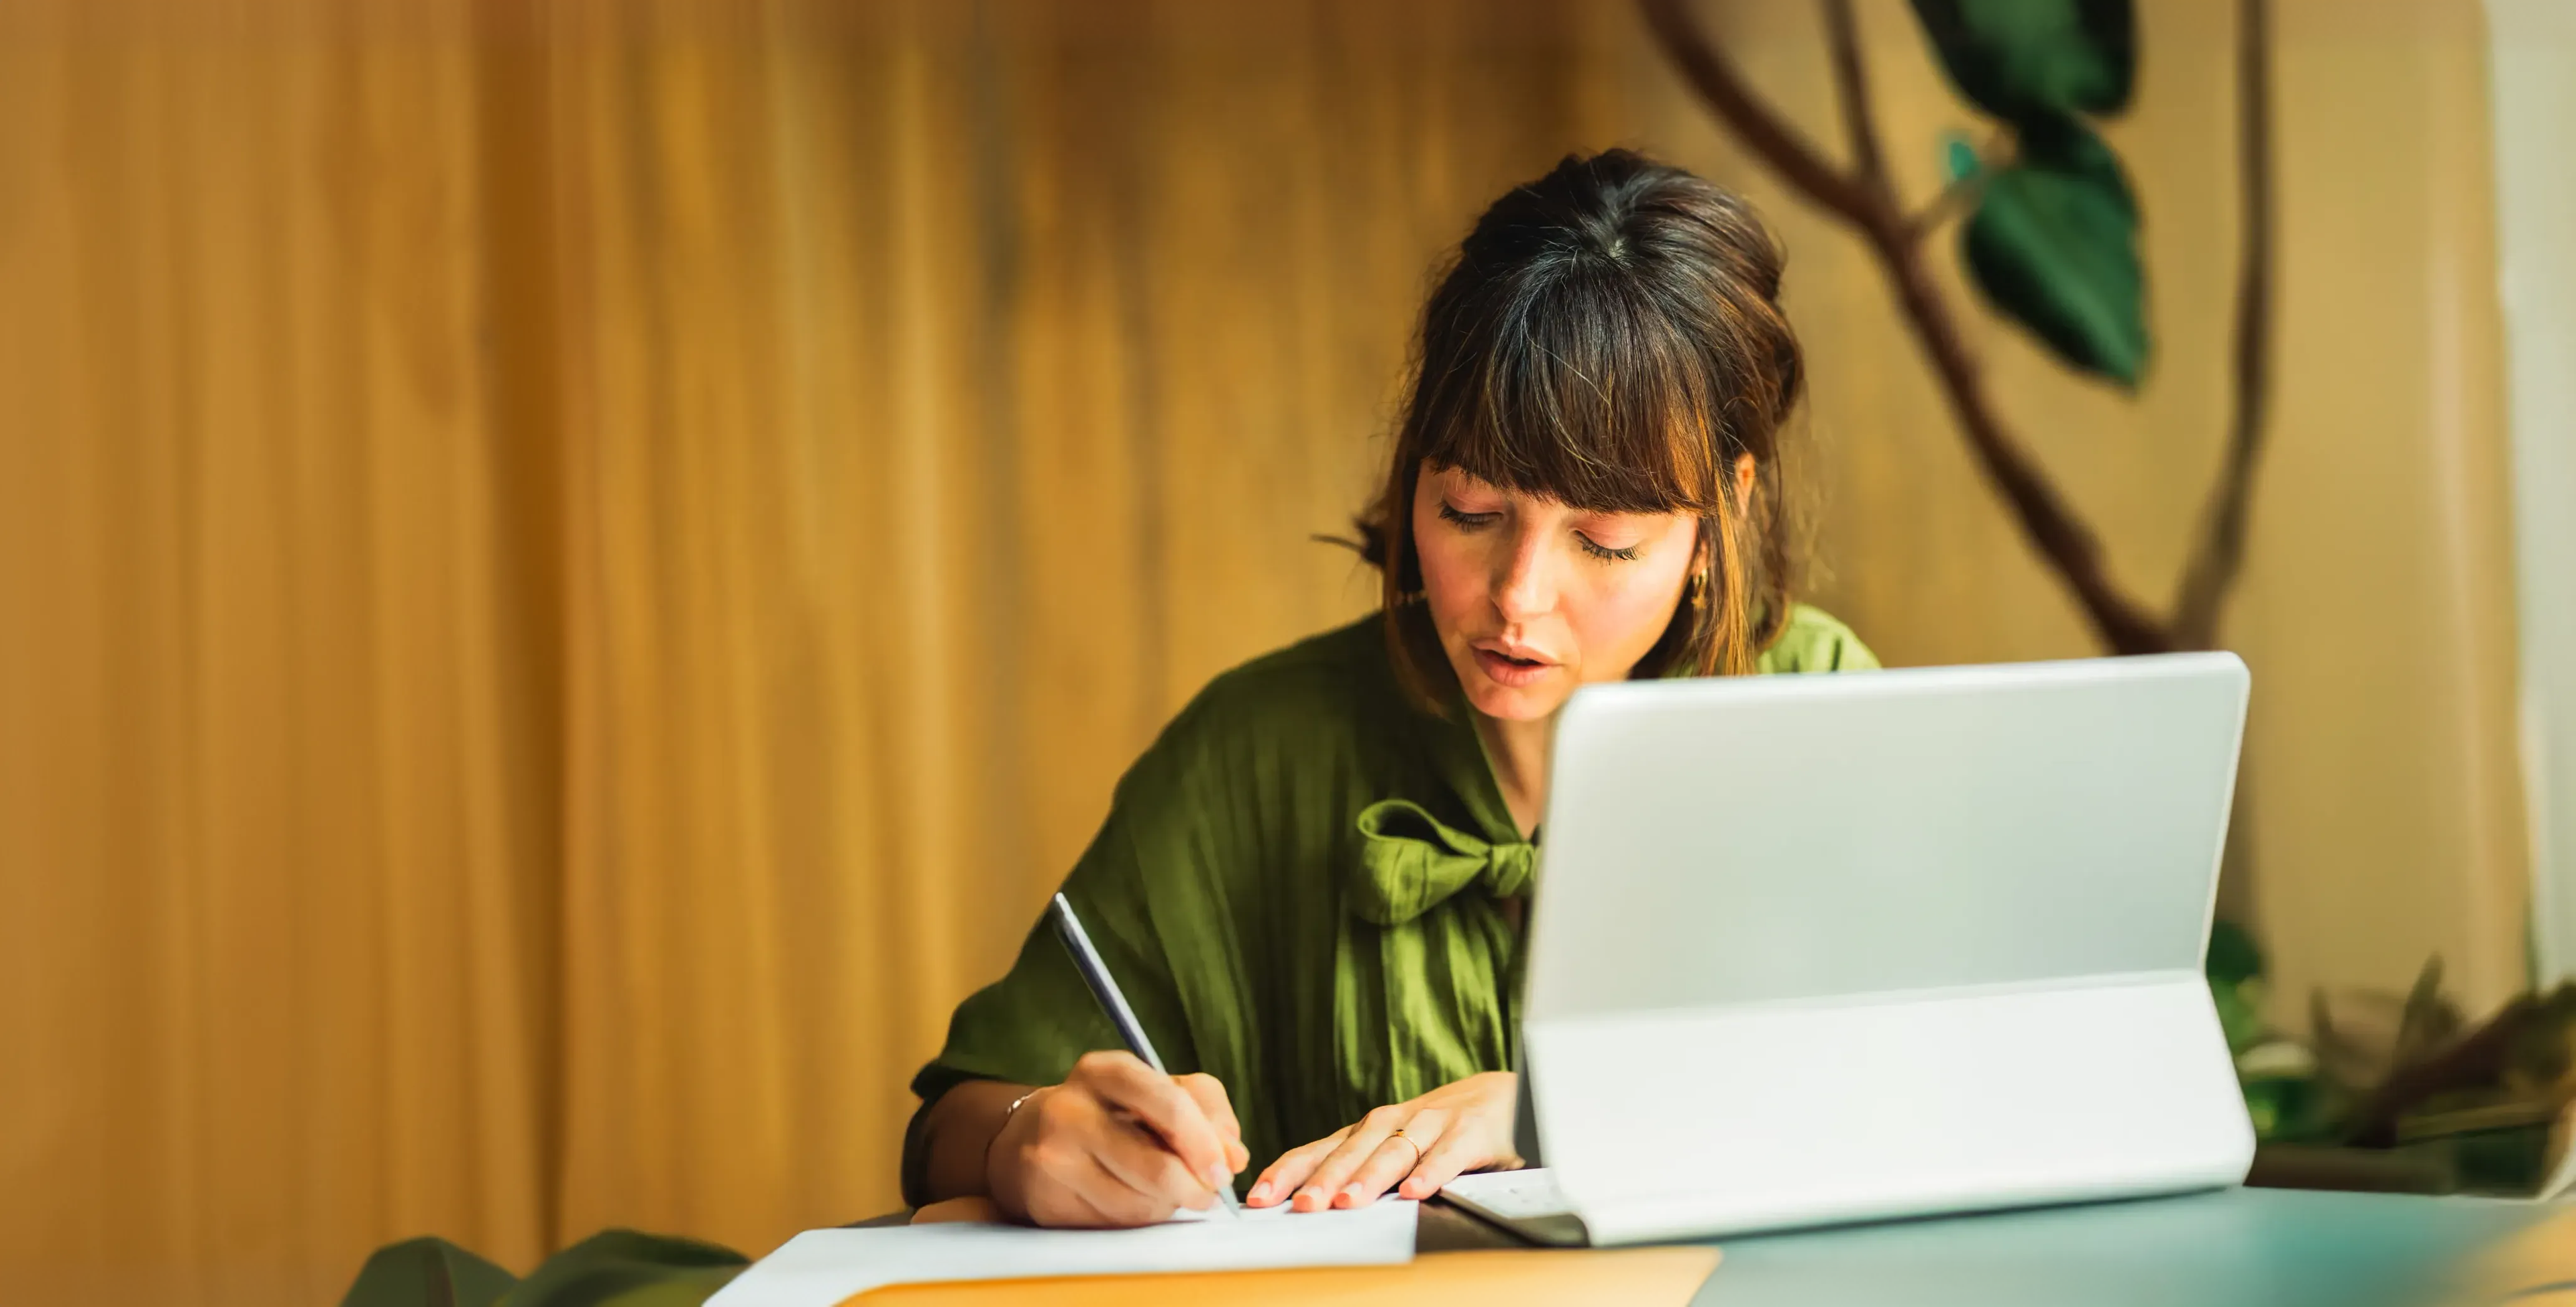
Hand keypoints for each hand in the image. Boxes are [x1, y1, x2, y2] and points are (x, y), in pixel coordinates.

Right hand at [985, 1051, 1249, 1227]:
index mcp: (1104, 1071)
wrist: (1029, 1137)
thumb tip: (1234, 1156)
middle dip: (1195, 1188)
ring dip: (1167, 1205)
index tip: (1226, 1168)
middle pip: (1157, 1167)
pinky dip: (1137, 1217)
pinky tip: (1129, 1198)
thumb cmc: (1109, 1111)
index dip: (1204, 1142)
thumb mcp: (1157, 1089)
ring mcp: (1053, 1158)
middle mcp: (1070, 1110)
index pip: (1168, 1103)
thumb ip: (1206, 1109)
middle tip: (1210, 1194)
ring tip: (1162, 1188)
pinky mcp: (1047, 1201)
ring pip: (1140, 1204)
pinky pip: (1115, 1224)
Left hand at [1244, 1070, 1520, 1210]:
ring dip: (1370, 1177)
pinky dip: (1432, 1172)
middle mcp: (1393, 1122)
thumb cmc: (1440, 1129)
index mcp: (1369, 1131)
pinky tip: (1416, 1191)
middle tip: (1301, 1205)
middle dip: (1323, 1180)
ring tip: (1349, 1201)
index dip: (1289, 1172)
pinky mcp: (1469, 1132)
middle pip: (1351, 1152)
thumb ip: (1360, 1170)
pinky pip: (1448, 1154)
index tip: (1261, 1196)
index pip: (1320, 1150)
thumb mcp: (1394, 1146)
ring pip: (1394, 1151)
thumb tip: (1307, 1204)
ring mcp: (1431, 1124)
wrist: (1503, 1096)